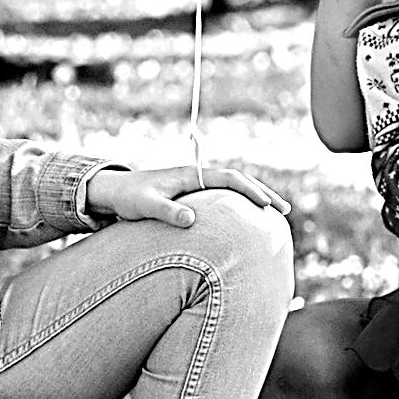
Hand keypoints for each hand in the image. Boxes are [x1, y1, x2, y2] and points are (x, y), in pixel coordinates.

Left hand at [86, 165, 289, 226]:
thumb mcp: (146, 206)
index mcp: (190, 175)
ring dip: (255, 199)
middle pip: (238, 181)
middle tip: (284, 210)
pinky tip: (249, 222)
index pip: (229, 178)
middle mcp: (197, 178)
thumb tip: (191, 220)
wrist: (114, 192)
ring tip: (275, 215)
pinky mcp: (192, 198)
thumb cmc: (129, 197)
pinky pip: (223, 200)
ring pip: (233, 191)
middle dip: (262, 194)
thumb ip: (167, 212)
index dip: (250, 190)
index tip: (266, 205)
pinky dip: (240, 207)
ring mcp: (196, 187)